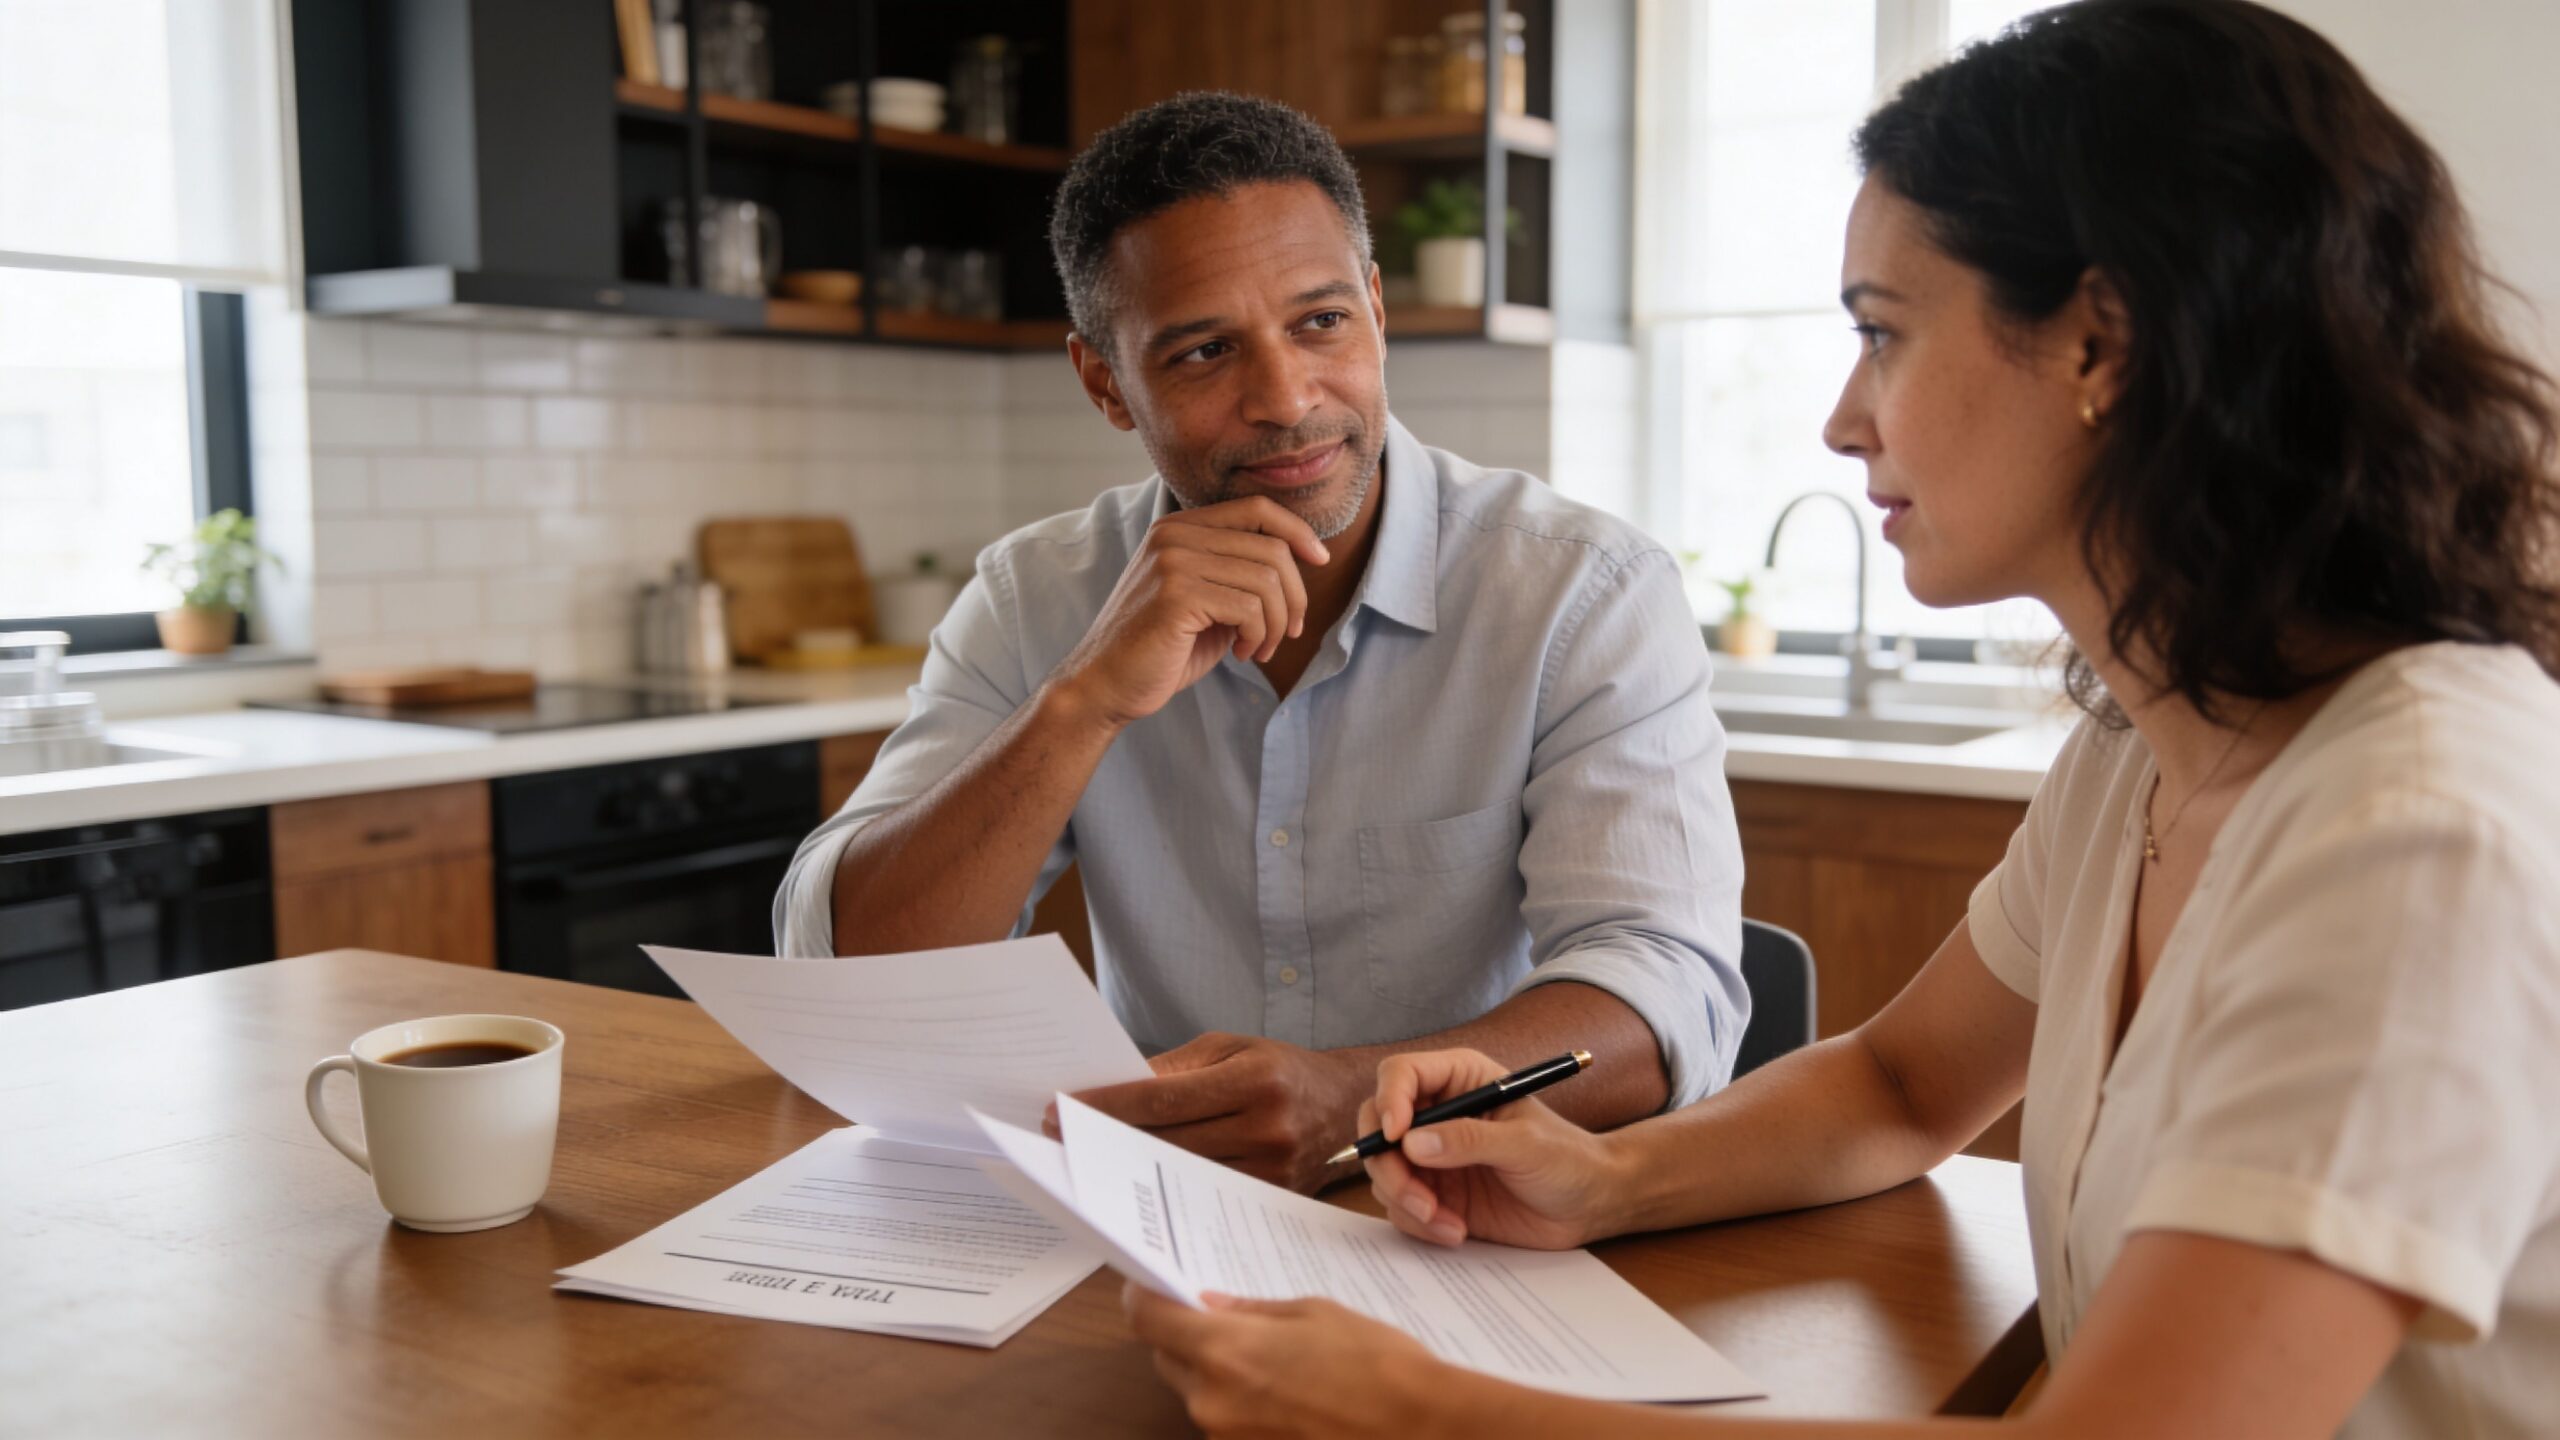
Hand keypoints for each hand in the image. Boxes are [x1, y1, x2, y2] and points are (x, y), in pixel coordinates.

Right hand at [1047, 497, 1330, 727]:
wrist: (1105, 686)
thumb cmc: (1160, 649)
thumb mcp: (1206, 601)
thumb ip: (1239, 575)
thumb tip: (1299, 560)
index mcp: (1180, 529)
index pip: (1257, 508)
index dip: (1298, 531)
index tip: (1320, 560)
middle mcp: (1174, 536)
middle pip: (1270, 547)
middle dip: (1294, 596)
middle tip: (1288, 632)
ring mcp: (1173, 562)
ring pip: (1266, 580)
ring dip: (1277, 623)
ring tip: (1260, 648)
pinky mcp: (1176, 595)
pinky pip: (1250, 609)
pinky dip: (1259, 636)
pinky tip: (1242, 654)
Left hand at [1059, 1033, 1364, 1192]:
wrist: (1341, 1104)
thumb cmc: (1278, 1069)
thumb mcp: (1230, 1048)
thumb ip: (1174, 1068)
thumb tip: (1113, 1090)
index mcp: (1256, 1079)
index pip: (1164, 1099)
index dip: (1108, 1105)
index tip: (1063, 1106)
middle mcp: (1268, 1127)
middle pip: (1166, 1141)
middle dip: (1107, 1137)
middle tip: (1059, 1136)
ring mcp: (1272, 1170)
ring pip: (1180, 1174)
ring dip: (1128, 1167)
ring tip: (1086, 1159)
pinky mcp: (1271, 1198)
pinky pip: (1203, 1196)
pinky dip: (1164, 1187)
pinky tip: (1132, 1180)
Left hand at [1122, 1281, 1460, 1439]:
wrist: (1423, 1429)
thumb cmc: (1378, 1364)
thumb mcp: (1315, 1314)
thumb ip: (1253, 1311)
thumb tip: (1212, 1306)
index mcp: (1225, 1351)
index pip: (1148, 1320)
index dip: (1142, 1296)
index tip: (1147, 1284)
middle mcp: (1213, 1401)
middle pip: (1167, 1359)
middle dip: (1184, 1334)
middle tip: (1218, 1315)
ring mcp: (1230, 1438)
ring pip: (1197, 1394)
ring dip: (1215, 1372)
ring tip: (1269, 1357)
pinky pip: (1228, 1423)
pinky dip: (1241, 1403)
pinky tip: (1284, 1390)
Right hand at [1361, 1049, 1624, 1250]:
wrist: (1589, 1206)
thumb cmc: (1568, 1159)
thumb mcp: (1525, 1145)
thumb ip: (1470, 1140)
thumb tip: (1413, 1142)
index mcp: (1461, 1080)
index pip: (1401, 1074)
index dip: (1389, 1101)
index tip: (1397, 1137)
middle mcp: (1438, 1114)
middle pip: (1378, 1125)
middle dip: (1387, 1165)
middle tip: (1417, 1197)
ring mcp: (1432, 1156)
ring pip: (1383, 1171)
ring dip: (1405, 1200)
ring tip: (1447, 1221)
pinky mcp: (1434, 1193)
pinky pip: (1400, 1207)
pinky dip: (1419, 1223)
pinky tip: (1456, 1230)